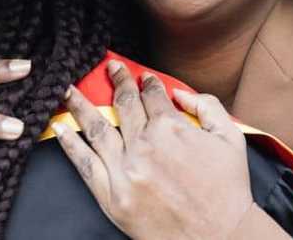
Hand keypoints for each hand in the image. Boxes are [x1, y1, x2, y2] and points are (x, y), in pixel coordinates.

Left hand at [52, 61, 253, 239]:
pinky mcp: (112, 197)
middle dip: (116, 82)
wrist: (219, 237)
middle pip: (124, 105)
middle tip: (109, 69)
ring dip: (80, 105)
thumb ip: (207, 107)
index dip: (146, 82)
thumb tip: (180, 93)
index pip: (152, 95)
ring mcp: (125, 172)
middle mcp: (144, 146)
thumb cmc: (227, 190)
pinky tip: (62, 129)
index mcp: (171, 129)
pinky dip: (71, 145)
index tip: (142, 76)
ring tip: (68, 90)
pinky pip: (86, 165)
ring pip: (97, 129)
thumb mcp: (231, 138)